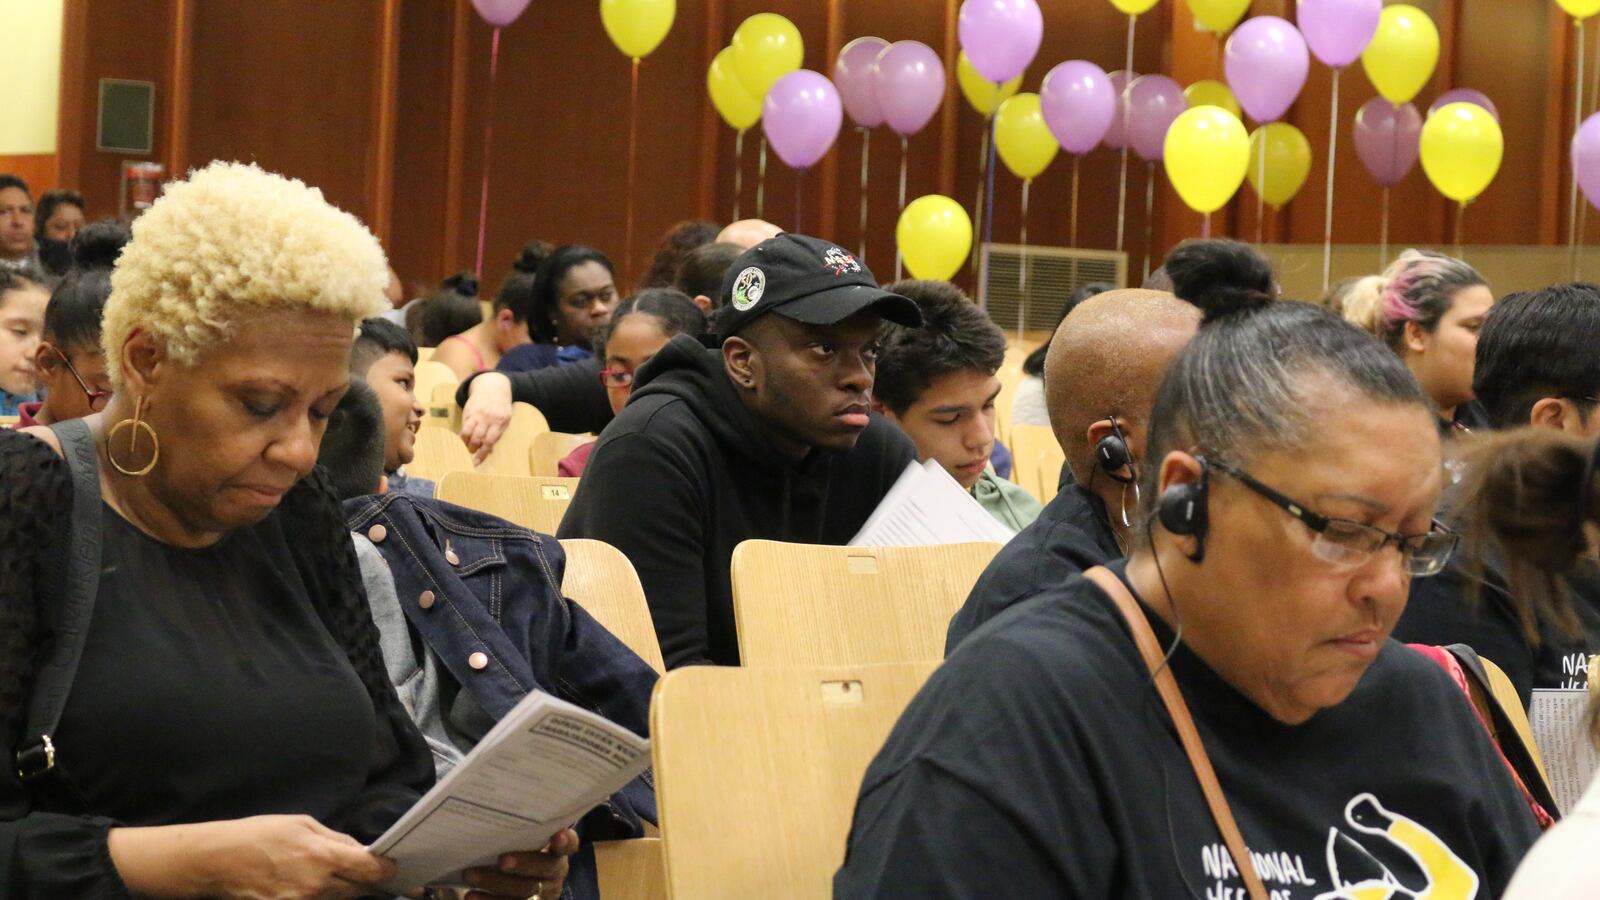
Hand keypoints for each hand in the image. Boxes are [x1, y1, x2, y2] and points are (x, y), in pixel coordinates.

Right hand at [109, 815, 393, 898]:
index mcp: (323, 856)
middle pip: (358, 889)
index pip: (371, 871)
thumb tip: (362, 850)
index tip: (390, 866)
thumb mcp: (302, 824)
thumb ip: (336, 839)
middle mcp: (316, 885)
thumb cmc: (259, 835)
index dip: (386, 869)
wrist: (217, 860)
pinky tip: (313, 886)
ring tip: (327, 875)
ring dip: (343, 890)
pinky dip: (322, 897)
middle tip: (362, 869)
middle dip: (364, 880)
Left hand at [459, 828, 578, 899]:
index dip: (565, 841)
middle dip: (523, 864)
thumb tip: (488, 809)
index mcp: (557, 852)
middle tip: (502, 860)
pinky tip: (470, 896)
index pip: (569, 844)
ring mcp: (542, 893)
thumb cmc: (521, 850)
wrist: (524, 880)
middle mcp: (554, 873)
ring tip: (470, 875)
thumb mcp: (526, 840)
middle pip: (543, 869)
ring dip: (495, 883)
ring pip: (524, 891)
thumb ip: (518, 830)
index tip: (557, 836)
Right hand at [461, 373, 513, 464]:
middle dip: (473, 448)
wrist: (493, 387)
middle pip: (477, 437)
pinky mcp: (468, 411)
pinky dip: (462, 435)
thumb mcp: (506, 419)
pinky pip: (463, 426)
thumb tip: (489, 450)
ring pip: (467, 432)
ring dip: (465, 442)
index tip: (476, 462)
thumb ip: (498, 433)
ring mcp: (477, 414)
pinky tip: (461, 440)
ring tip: (466, 447)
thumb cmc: (501, 407)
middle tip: (471, 452)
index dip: (482, 453)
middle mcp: (487, 418)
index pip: (490, 441)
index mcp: (499, 421)